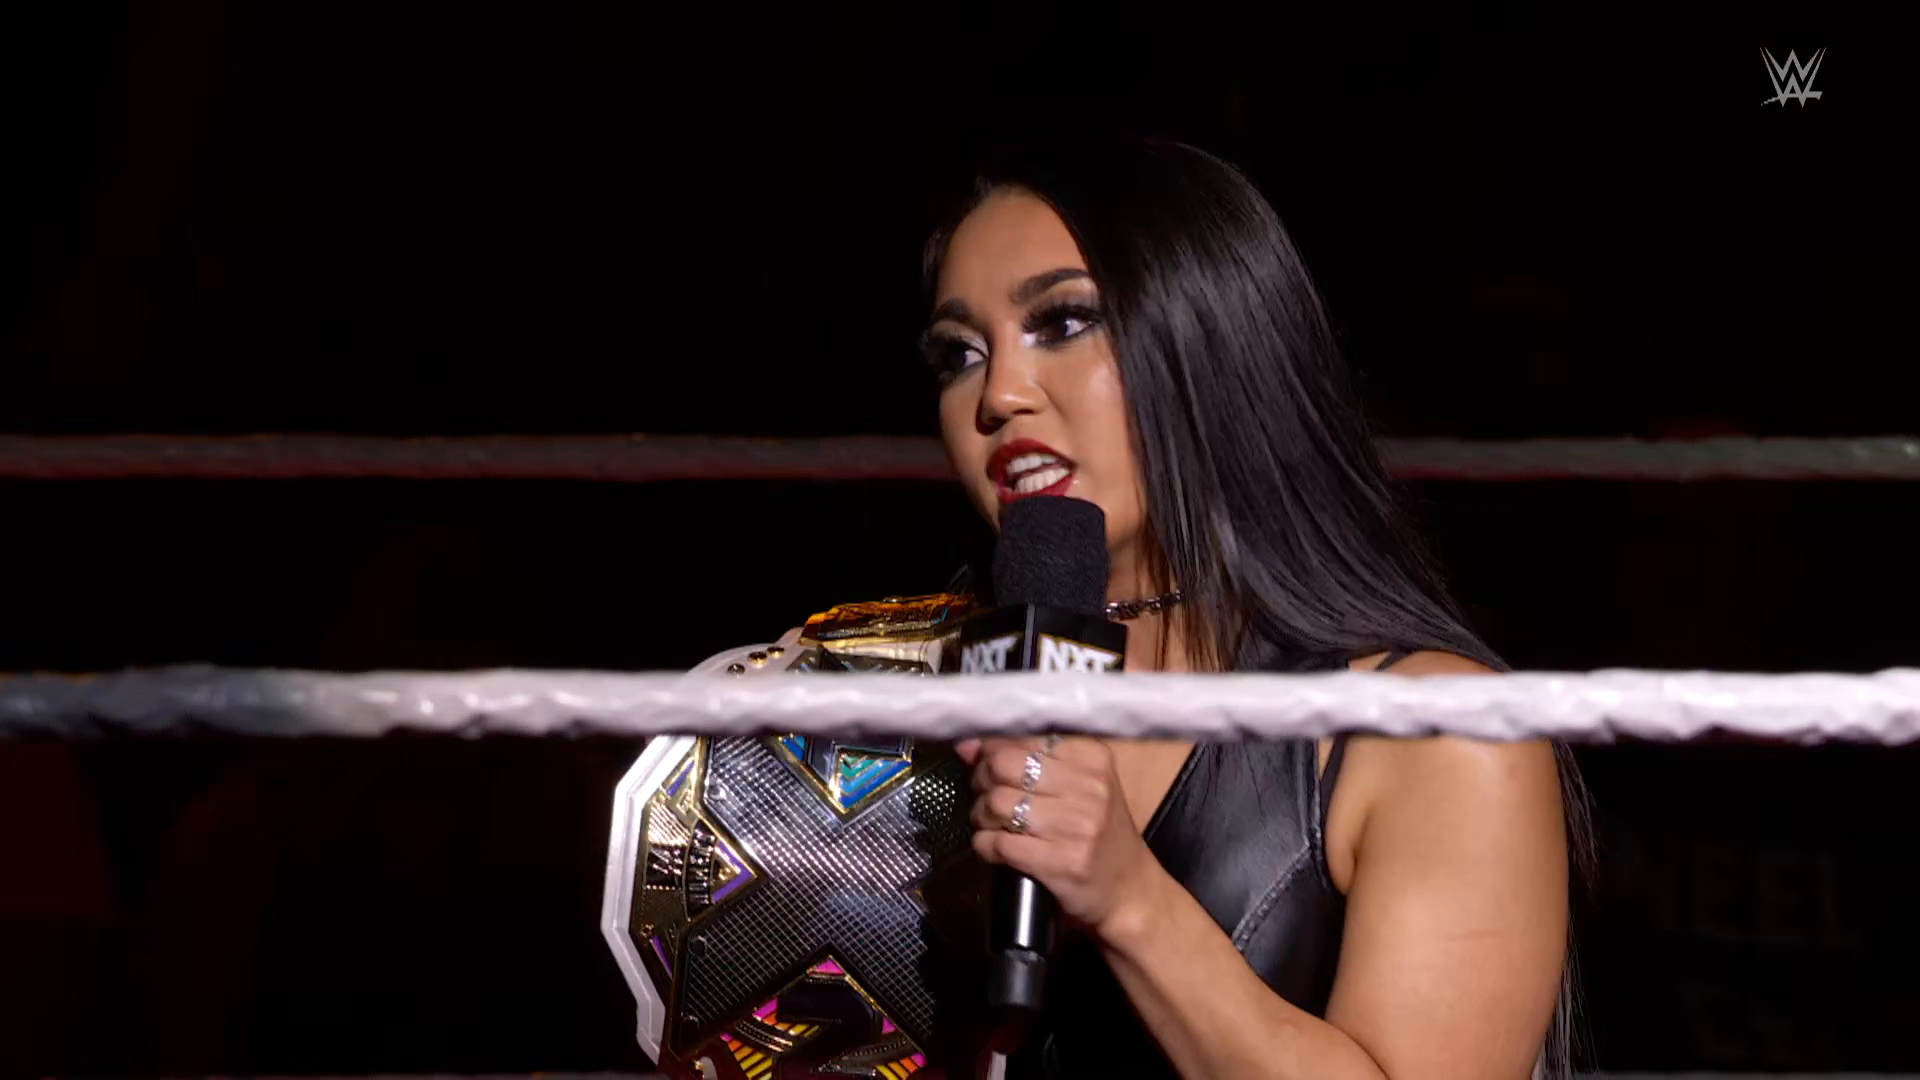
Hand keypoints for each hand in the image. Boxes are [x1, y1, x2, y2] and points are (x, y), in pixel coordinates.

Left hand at [954, 735, 1163, 938]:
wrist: (1130, 891)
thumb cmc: (1099, 834)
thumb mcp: (1077, 787)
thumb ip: (1025, 760)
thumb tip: (966, 746)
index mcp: (1093, 758)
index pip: (1021, 739)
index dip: (993, 752)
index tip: (989, 767)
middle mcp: (1089, 787)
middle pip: (1003, 765)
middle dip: (982, 781)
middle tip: (987, 796)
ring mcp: (1076, 826)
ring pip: (996, 803)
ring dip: (982, 816)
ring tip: (992, 824)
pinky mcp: (1061, 862)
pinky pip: (998, 843)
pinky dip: (985, 845)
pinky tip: (994, 848)